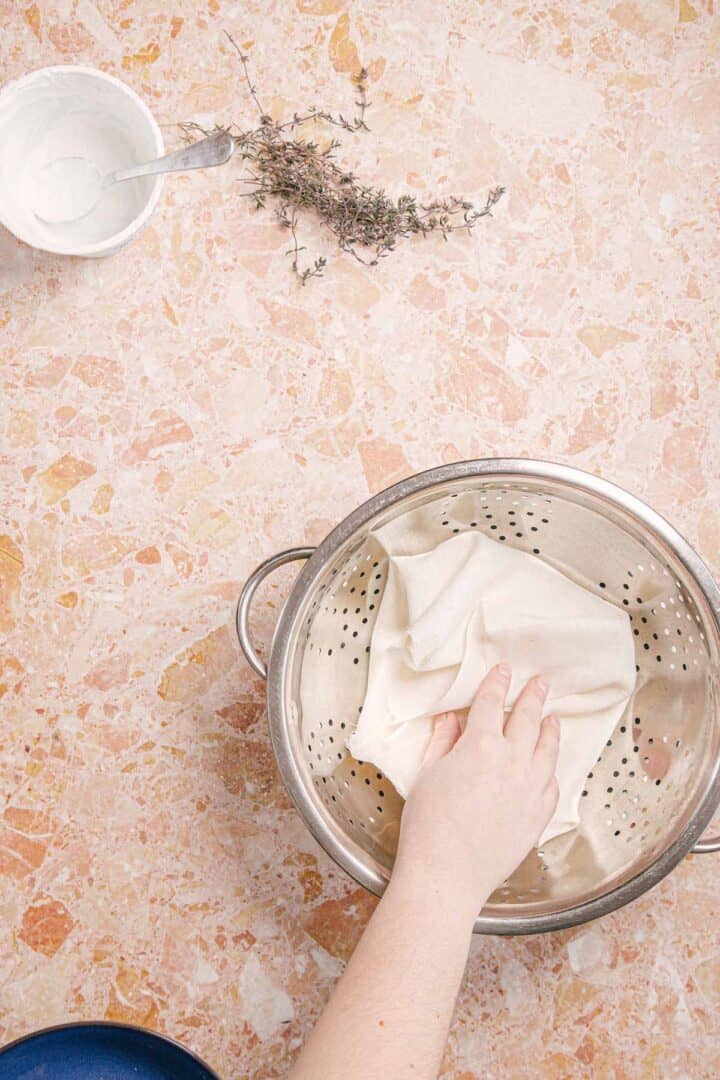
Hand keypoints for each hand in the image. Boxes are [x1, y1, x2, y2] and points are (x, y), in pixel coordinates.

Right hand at [393, 664, 559, 921]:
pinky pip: (552, 783)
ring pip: (548, 749)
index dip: (496, 683)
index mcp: (480, 745)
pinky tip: (549, 764)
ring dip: (550, 729)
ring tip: (553, 717)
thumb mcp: (427, 774)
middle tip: (540, 682)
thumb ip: (443, 742)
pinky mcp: (539, 815)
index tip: (503, 670)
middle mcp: (512, 761)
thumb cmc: (427, 825)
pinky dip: (551, 768)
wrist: (448, 874)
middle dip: (533, 696)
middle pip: (527, 719)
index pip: (491, 703)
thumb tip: (452, 718)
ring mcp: (530, 789)